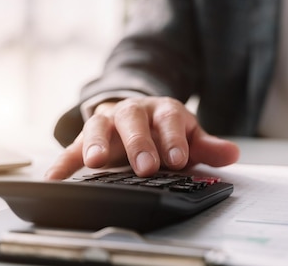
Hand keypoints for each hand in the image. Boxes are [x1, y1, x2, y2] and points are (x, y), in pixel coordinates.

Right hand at [45, 97, 239, 178]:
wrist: (139, 113)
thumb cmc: (165, 128)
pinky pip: (72, 147)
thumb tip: (233, 154)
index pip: (170, 119)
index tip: (178, 158)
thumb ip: (207, 147)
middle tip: (145, 166)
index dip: (174, 138)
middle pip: (134, 120)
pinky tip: (55, 177)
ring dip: (96, 142)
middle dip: (139, 143)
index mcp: (163, 110)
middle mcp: (134, 112)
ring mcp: (109, 122)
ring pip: (100, 126)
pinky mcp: (87, 138)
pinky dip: (63, 161)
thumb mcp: (188, 135)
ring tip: (95, 161)